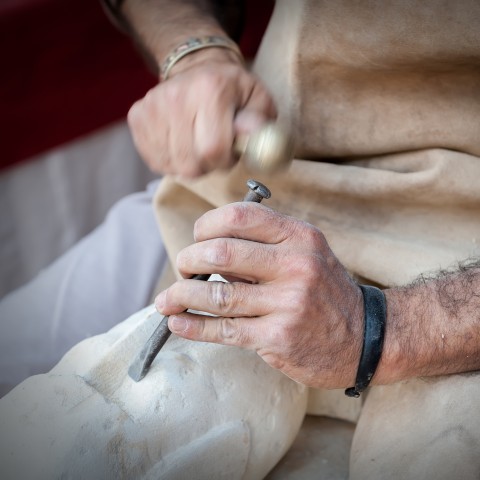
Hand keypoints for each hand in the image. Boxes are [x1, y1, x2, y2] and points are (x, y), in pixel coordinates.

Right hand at [127, 49, 276, 176]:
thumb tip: (254, 141)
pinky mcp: (137, 118)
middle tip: (214, 149)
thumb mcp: (258, 100)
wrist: (197, 68)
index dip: (224, 160)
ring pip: (172, 165)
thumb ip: (259, 124)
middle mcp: (176, 96)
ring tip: (198, 144)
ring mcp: (152, 107)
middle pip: (189, 163)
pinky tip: (181, 144)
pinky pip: (156, 160)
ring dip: (189, 163)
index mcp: (210, 89)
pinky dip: (171, 160)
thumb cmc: (232, 91)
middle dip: (207, 165)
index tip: (229, 150)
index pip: (213, 149)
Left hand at [155, 202, 364, 388]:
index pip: (240, 216)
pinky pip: (224, 330)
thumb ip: (262, 246)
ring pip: (216, 294)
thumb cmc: (326, 291)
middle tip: (183, 268)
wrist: (366, 337)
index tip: (197, 238)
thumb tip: (207, 247)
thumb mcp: (306, 253)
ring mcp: (288, 303)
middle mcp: (295, 265)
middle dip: (188, 259)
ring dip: (181, 295)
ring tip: (167, 300)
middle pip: (220, 252)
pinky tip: (177, 322)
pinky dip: (193, 326)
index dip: (206, 225)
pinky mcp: (278, 337)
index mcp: (299, 236)